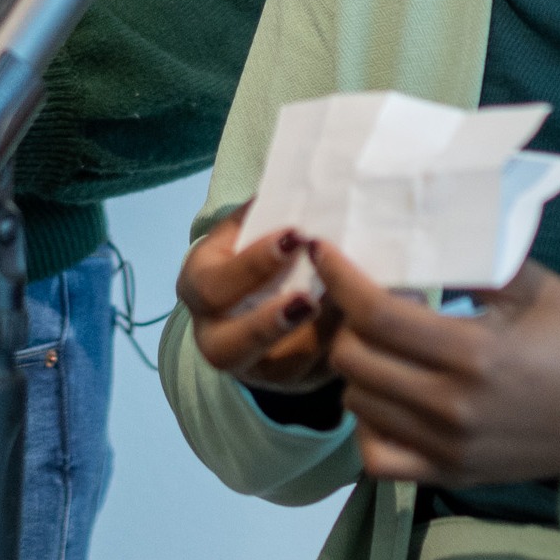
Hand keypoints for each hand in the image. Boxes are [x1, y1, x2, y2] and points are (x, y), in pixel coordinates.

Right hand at [178, 206, 346, 402]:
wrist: (255, 297)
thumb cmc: (254, 252)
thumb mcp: (247, 230)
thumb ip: (262, 211)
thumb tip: (297, 175)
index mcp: (200, 286)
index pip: (213, 283)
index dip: (252, 263)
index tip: (295, 237)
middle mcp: (214, 335)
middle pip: (226, 346)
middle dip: (266, 323)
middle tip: (309, 298)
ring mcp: (251, 367)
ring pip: (271, 372)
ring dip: (309, 344)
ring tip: (342, 314)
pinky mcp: (287, 384)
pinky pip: (309, 376)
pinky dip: (335, 351)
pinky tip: (359, 326)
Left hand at [313, 239, 559, 486]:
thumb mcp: (531, 284)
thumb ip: (468, 259)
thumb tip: (411, 231)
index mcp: (473, 353)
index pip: (375, 315)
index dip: (340, 278)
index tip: (325, 251)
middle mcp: (452, 407)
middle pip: (354, 359)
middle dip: (345, 319)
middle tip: (365, 296)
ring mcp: (449, 449)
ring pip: (358, 404)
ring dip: (357, 365)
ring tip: (380, 340)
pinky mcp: (453, 476)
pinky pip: (378, 458)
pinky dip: (369, 424)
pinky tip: (389, 395)